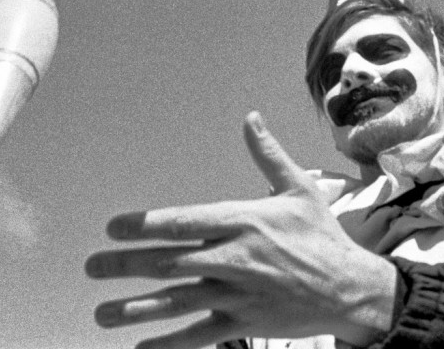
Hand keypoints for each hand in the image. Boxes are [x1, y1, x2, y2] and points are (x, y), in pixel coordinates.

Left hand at [85, 112, 396, 348]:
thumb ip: (267, 155)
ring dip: (136, 309)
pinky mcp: (245, 324)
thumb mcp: (299, 189)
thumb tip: (251, 117)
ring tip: (101, 314)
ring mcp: (237, 295)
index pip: (184, 222)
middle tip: (91, 267)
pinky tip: (141, 347)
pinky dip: (170, 343)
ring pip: (177, 303)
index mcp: (243, 221)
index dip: (144, 225)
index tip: (113, 228)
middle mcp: (234, 258)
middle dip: (126, 266)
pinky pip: (200, 336)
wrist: (352, 289)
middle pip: (169, 263)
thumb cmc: (322, 235)